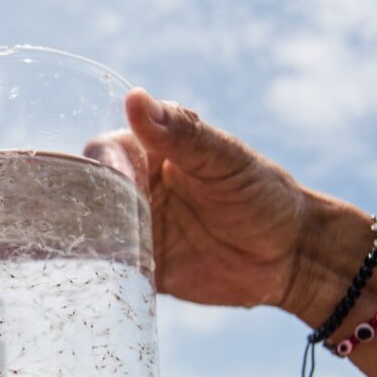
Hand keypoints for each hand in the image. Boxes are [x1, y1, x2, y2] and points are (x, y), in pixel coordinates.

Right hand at [92, 89, 315, 311]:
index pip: (104, 151)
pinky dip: (99, 273)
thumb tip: (135, 98)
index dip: (101, 166)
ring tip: (87, 252)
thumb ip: (181, 133)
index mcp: (151, 153)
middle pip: (89, 193)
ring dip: (84, 240)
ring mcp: (137, 231)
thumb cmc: (264, 195)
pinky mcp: (143, 270)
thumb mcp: (225, 159)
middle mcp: (137, 190)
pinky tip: (95, 277)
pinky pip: (110, 270)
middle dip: (82, 206)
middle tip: (96, 224)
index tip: (119, 186)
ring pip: (93, 232)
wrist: (294, 257)